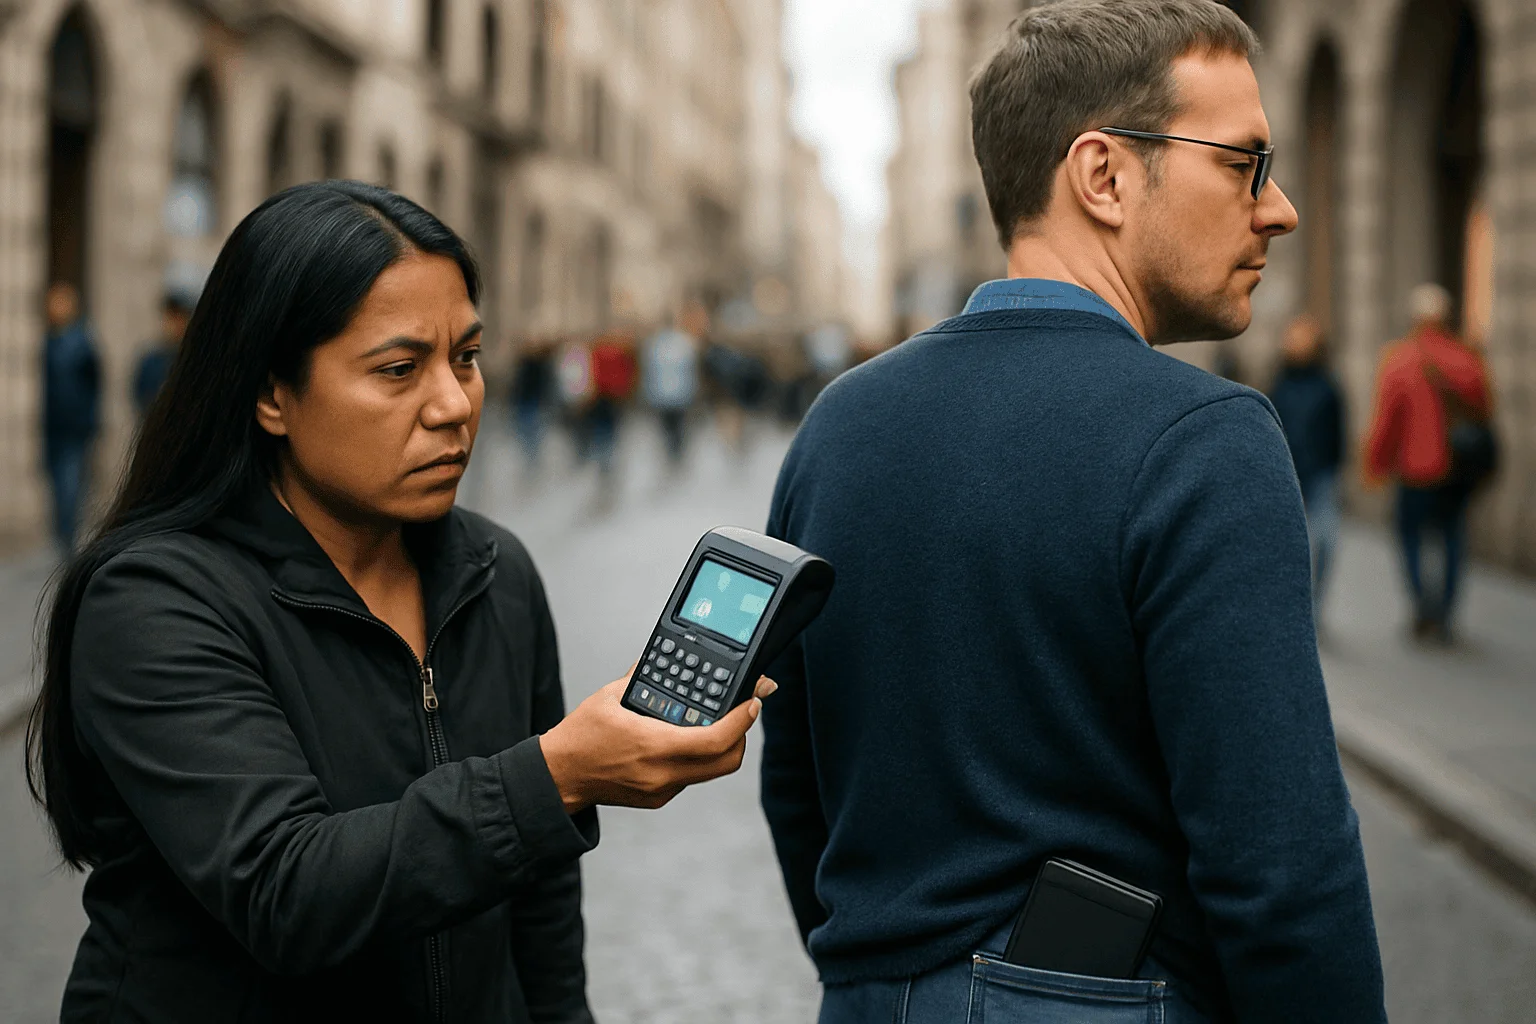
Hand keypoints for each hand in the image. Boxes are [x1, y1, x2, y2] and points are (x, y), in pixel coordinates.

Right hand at [540, 673, 777, 812]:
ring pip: (712, 770)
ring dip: (721, 746)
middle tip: (742, 711)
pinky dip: (697, 756)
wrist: (559, 777)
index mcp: (653, 745)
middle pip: (727, 761)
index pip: (716, 739)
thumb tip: (660, 658)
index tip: (753, 701)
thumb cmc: (580, 738)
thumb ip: (641, 676)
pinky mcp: (658, 797)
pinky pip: (692, 776)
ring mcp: (662, 789)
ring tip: (715, 720)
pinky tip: (685, 738)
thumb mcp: (610, 697)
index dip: (743, 721)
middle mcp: (663, 773)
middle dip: (742, 734)